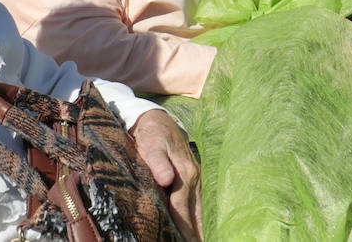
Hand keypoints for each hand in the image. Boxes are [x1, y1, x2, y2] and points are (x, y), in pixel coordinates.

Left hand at [129, 110, 201, 241]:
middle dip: (196, 233)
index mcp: (185, 174)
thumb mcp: (152, 145)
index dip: (183, 228)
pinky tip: (196, 230)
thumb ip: (158, 163)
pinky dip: (197, 219)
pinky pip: (197, 204)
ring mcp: (196, 180)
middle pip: (195, 214)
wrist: (158, 121)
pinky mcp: (194, 179)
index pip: (182, 208)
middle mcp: (195, 179)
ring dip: (199, 228)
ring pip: (199, 210)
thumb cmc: (153, 135)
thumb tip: (167, 179)